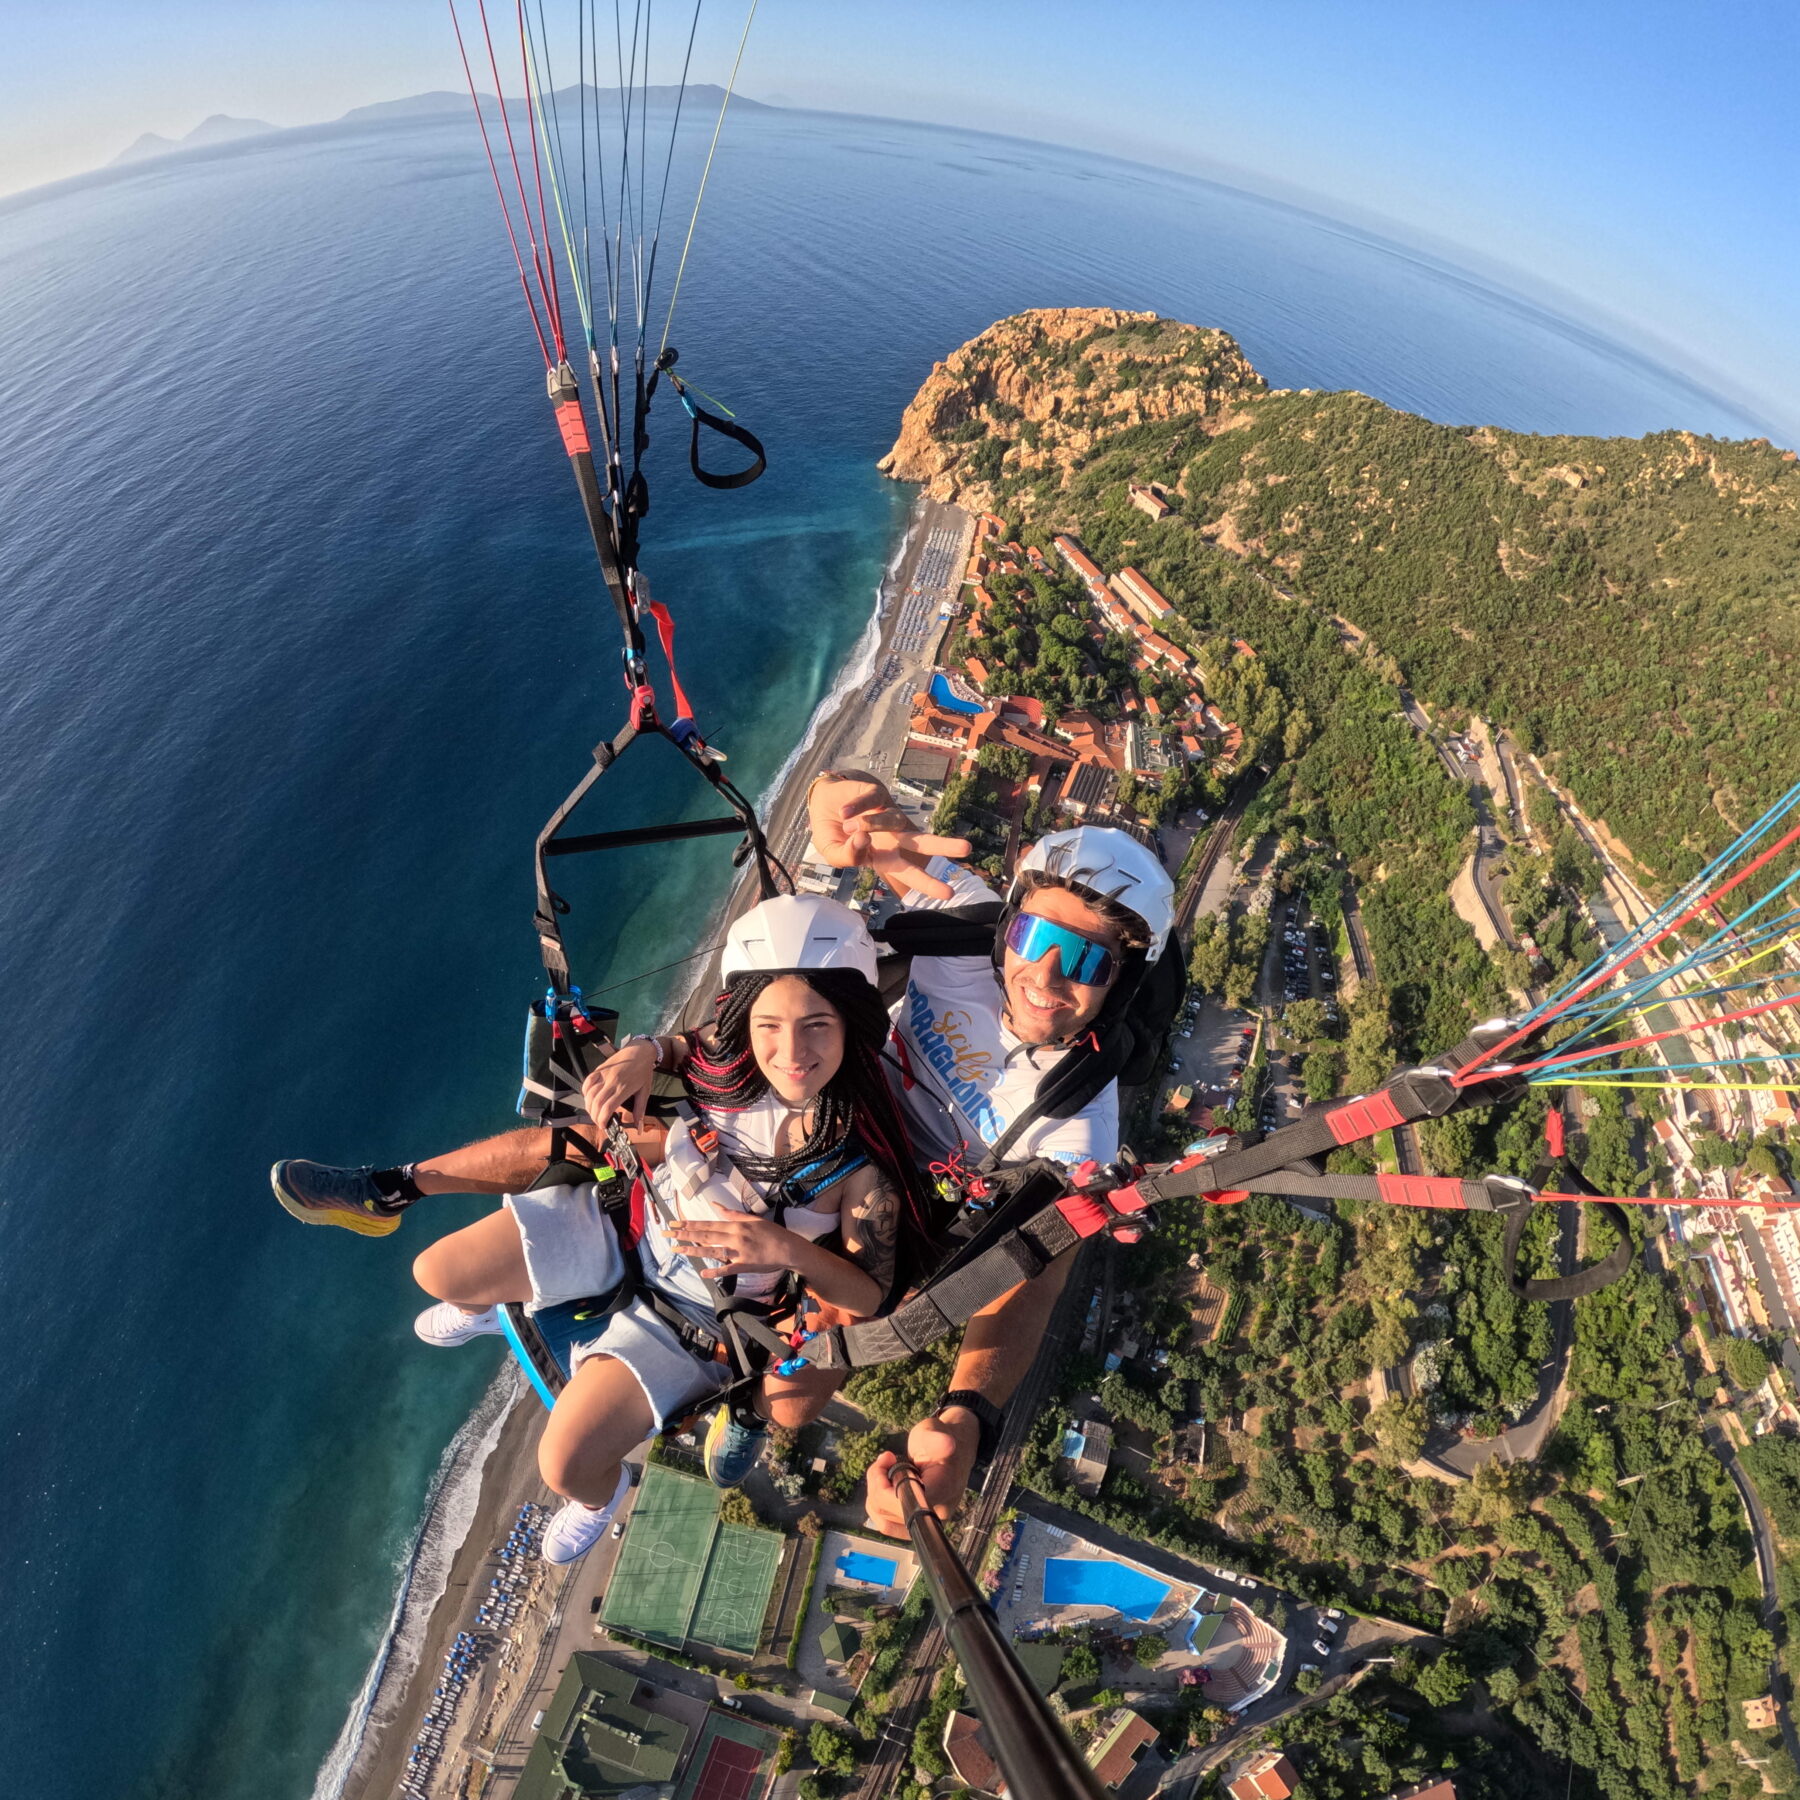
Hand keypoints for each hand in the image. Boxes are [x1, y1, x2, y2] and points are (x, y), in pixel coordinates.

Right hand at [581, 1040, 657, 1127]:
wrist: (640, 1051)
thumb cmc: (643, 1071)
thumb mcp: (645, 1091)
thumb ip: (640, 1110)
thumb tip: (638, 1127)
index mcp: (624, 1088)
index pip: (608, 1107)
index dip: (602, 1119)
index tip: (604, 1126)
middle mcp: (612, 1082)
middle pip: (596, 1103)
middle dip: (594, 1116)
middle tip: (599, 1121)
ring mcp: (604, 1074)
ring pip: (589, 1094)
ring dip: (589, 1106)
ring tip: (594, 1112)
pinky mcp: (599, 1069)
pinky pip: (587, 1081)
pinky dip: (585, 1092)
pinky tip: (589, 1098)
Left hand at [667, 1214, 801, 1276]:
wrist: (788, 1248)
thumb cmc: (771, 1232)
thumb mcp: (752, 1219)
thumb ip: (732, 1213)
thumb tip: (715, 1204)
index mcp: (736, 1225)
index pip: (708, 1223)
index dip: (690, 1223)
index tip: (675, 1222)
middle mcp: (734, 1237)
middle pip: (706, 1235)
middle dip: (685, 1234)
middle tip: (668, 1233)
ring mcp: (738, 1252)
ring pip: (712, 1251)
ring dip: (693, 1250)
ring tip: (677, 1249)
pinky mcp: (744, 1266)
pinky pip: (727, 1269)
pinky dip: (715, 1271)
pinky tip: (702, 1272)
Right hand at [807, 773, 969, 901]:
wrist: (821, 803)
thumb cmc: (832, 833)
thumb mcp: (832, 853)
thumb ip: (845, 856)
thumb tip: (862, 839)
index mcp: (885, 858)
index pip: (910, 873)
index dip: (929, 884)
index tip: (948, 893)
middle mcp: (893, 838)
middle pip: (922, 843)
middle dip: (944, 846)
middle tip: (967, 849)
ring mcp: (887, 815)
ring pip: (893, 820)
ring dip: (871, 823)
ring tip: (848, 825)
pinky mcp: (877, 794)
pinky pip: (869, 802)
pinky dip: (856, 808)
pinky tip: (844, 812)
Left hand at [864, 1410, 978, 1536]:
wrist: (951, 1453)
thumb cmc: (939, 1441)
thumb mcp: (935, 1432)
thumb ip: (936, 1438)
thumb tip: (947, 1443)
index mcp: (942, 1489)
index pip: (907, 1504)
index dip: (886, 1489)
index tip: (889, 1460)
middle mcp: (935, 1512)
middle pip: (890, 1513)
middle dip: (877, 1483)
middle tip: (886, 1458)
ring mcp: (924, 1522)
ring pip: (884, 1521)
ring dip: (875, 1493)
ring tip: (884, 1470)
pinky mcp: (914, 1524)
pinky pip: (887, 1525)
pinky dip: (877, 1503)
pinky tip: (884, 1484)